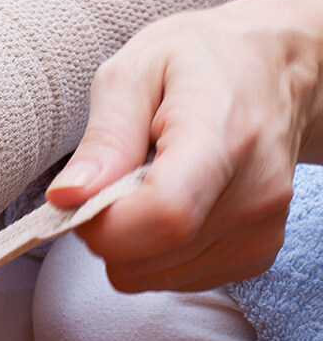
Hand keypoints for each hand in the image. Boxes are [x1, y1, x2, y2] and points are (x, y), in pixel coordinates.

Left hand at [46, 0, 322, 291]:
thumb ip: (103, 139)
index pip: (165, 216)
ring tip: (146, 182)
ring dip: (130, 241)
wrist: (275, 70)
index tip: (78, 198)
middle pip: (152, 257)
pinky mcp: (256, 253)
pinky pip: (176, 279)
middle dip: (105, 230)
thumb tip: (66, 197)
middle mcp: (254, 194)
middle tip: (109, 179)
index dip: (103, 224)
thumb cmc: (200, 61)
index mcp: (221, 136)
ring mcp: (260, 230)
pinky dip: (156, 251)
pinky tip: (170, 202)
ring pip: (155, 277)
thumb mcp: (133, 73)